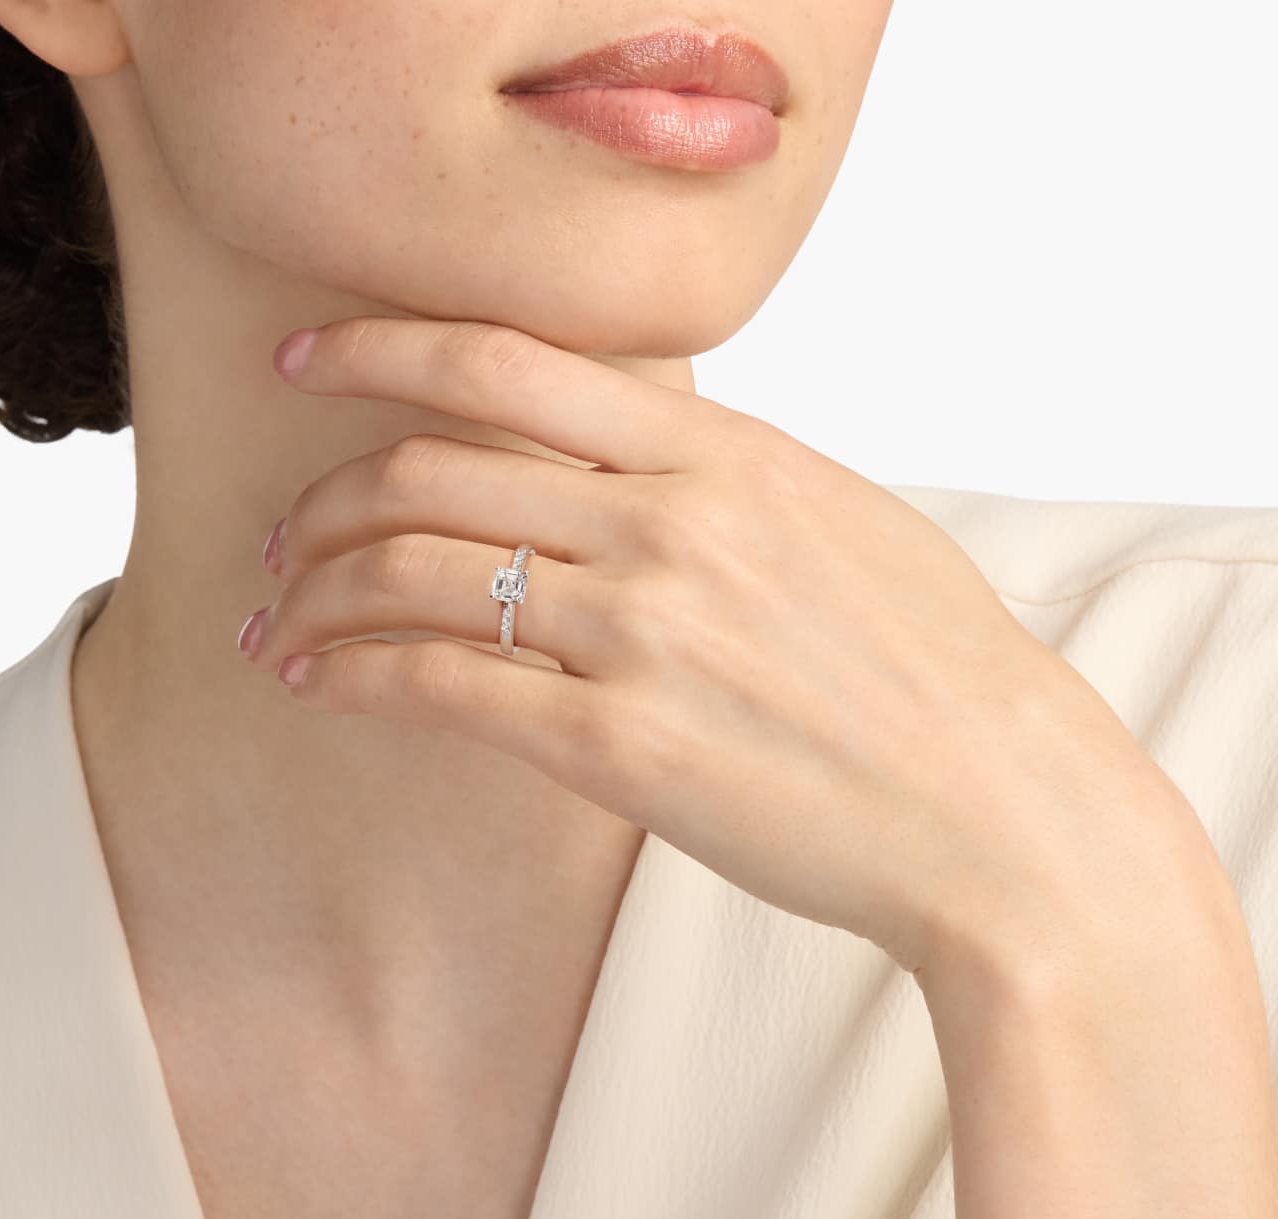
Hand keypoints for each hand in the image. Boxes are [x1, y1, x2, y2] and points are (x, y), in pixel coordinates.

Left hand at [239, 316, 1202, 985]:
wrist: (1002, 813)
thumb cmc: (934, 673)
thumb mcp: (837, 523)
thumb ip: (719, 479)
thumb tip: (616, 464)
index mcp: (723, 450)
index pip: (505, 359)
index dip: (377, 347)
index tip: (306, 358)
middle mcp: (670, 522)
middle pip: (428, 465)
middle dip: (321, 497)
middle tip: (280, 537)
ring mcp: (643, 633)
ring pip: (412, 572)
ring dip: (315, 591)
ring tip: (275, 619)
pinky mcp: (621, 749)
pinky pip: (440, 688)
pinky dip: (354, 674)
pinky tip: (318, 682)